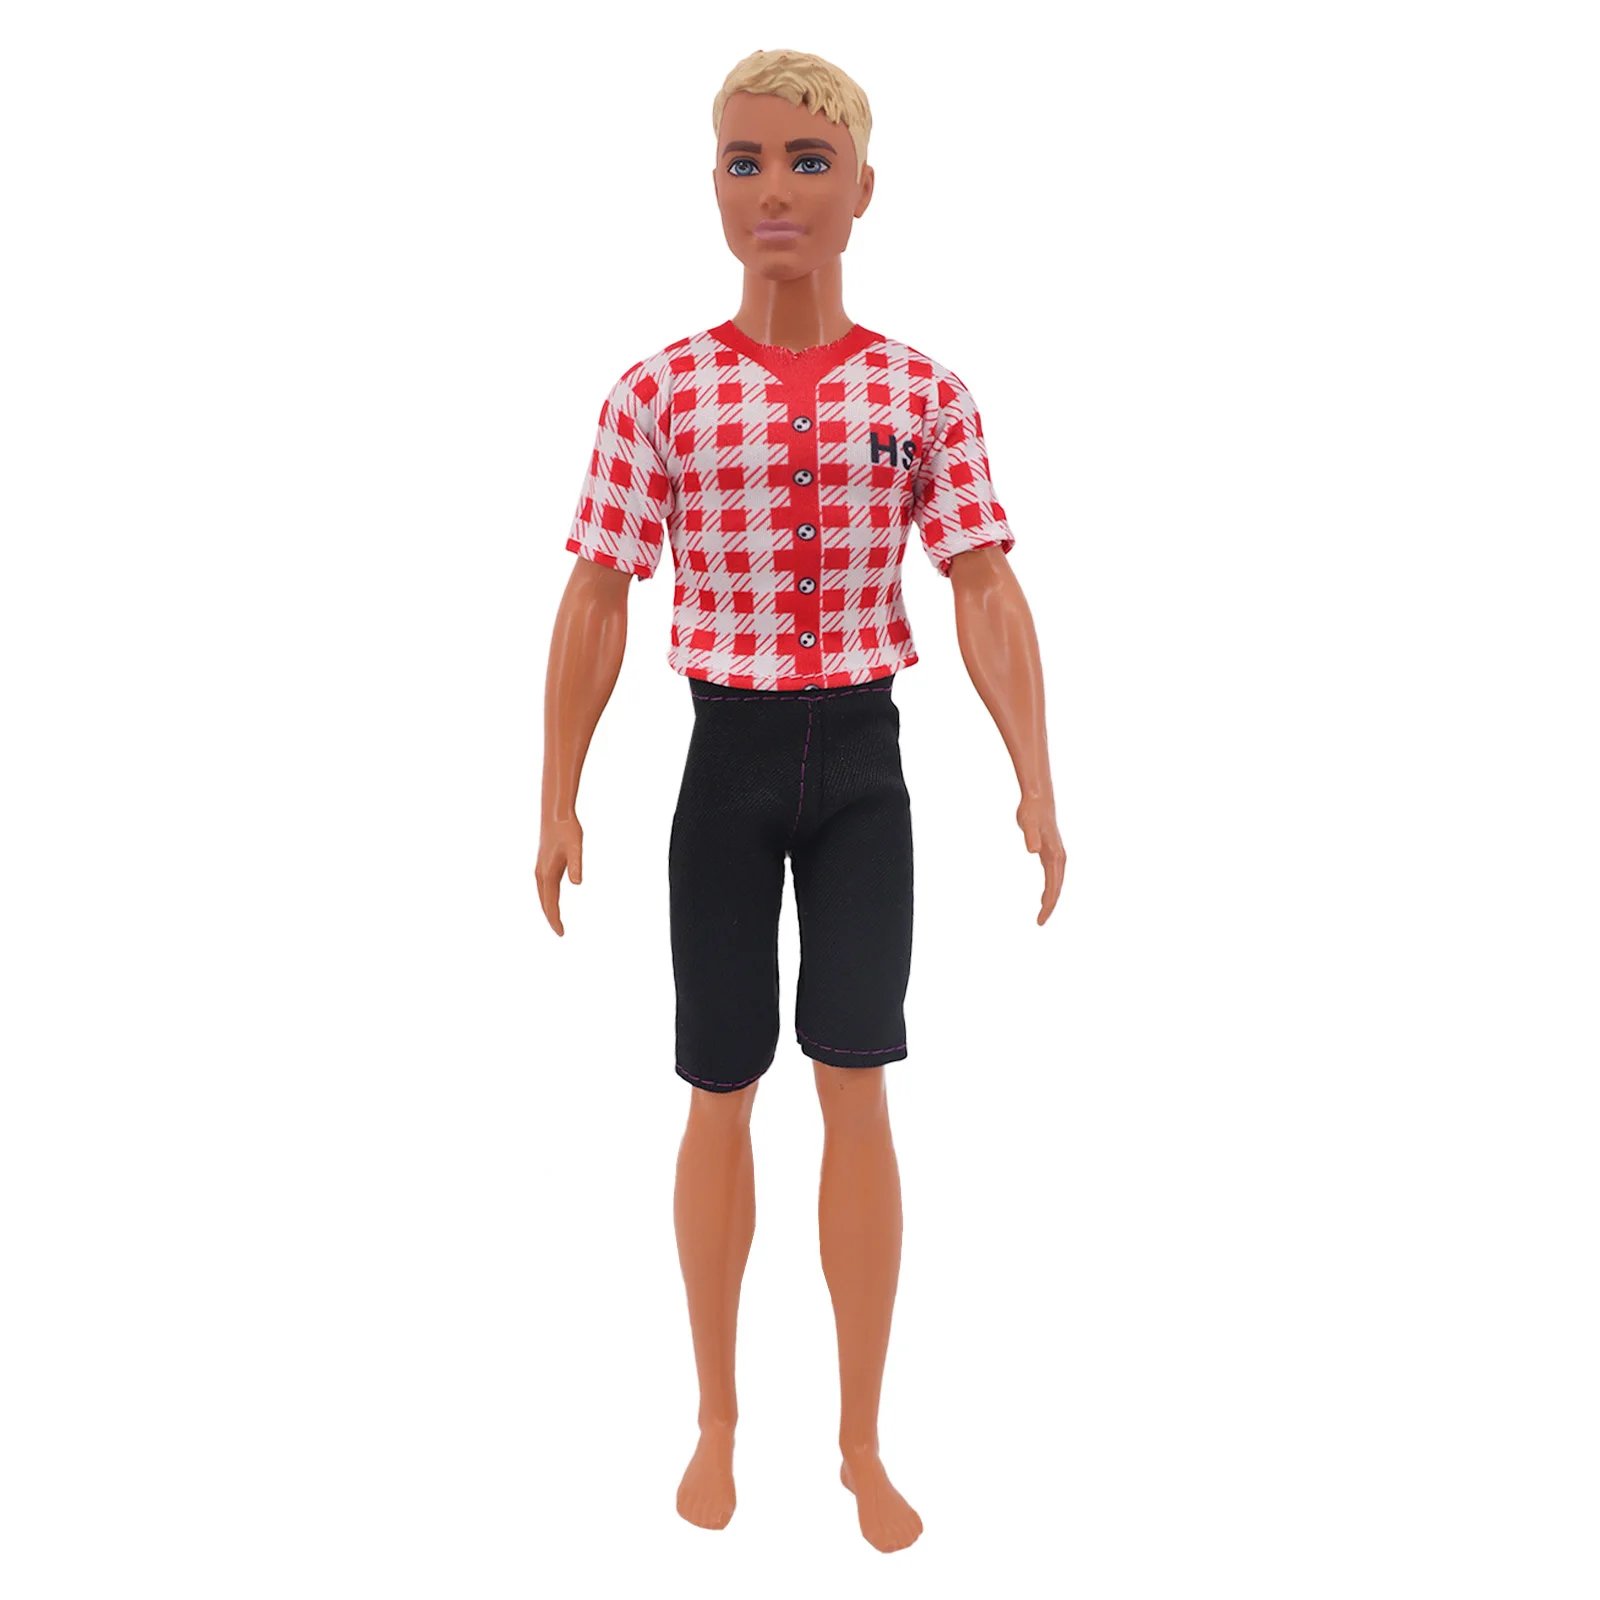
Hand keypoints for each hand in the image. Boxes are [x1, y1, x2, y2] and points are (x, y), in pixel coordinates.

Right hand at [536, 816, 583, 935]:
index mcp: (548, 874)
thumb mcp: (576, 848)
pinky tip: (551, 897)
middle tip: (560, 932)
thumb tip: (577, 883)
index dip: (555, 920)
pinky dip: (546, 897)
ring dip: (547, 908)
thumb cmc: (568, 830)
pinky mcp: (542, 864)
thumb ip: (577, 865)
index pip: (551, 903)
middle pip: (544, 902)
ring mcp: (539, 869)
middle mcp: (541, 874)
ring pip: (542, 895)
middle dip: (551, 918)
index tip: (561, 933)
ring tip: (556, 920)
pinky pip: (543, 887)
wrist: (555, 814)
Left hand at [1016, 795, 1065, 925]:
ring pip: (1056, 883)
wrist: (1038, 800)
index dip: (1048, 904)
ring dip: (1051, 899)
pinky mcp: (1051, 853)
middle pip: (1057, 888)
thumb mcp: (1027, 824)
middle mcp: (1059, 858)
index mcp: (1055, 856)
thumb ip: (1030, 837)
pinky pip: (1053, 877)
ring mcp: (1057, 856)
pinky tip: (1043, 897)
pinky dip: (1049, 889)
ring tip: (1042, 914)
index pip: (1053, 886)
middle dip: (1050, 906)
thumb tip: (1033, 850)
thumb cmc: (1032, 812)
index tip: (1040, 918)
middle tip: (1040, 923)